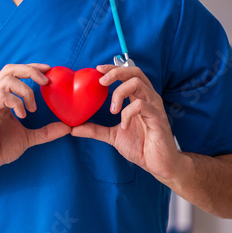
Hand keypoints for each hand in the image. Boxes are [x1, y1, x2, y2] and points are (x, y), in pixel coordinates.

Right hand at [0, 64, 70, 178]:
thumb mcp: (29, 138)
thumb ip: (46, 132)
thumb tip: (67, 128)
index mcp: (2, 98)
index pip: (15, 73)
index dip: (32, 68)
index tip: (49, 71)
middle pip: (10, 69)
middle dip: (30, 71)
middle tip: (45, 82)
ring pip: (7, 80)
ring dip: (25, 91)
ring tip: (32, 108)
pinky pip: (1, 96)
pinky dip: (16, 102)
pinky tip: (22, 115)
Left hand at [70, 65, 181, 180]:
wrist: (158, 164)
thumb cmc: (140, 146)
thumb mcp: (112, 136)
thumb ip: (94, 130)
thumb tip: (73, 129)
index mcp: (139, 98)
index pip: (128, 74)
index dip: (113, 68)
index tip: (97, 70)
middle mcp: (148, 99)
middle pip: (135, 72)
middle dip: (116, 72)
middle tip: (101, 82)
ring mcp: (154, 107)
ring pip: (139, 84)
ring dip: (120, 93)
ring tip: (112, 110)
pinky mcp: (158, 119)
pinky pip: (142, 106)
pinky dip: (128, 113)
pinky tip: (124, 125)